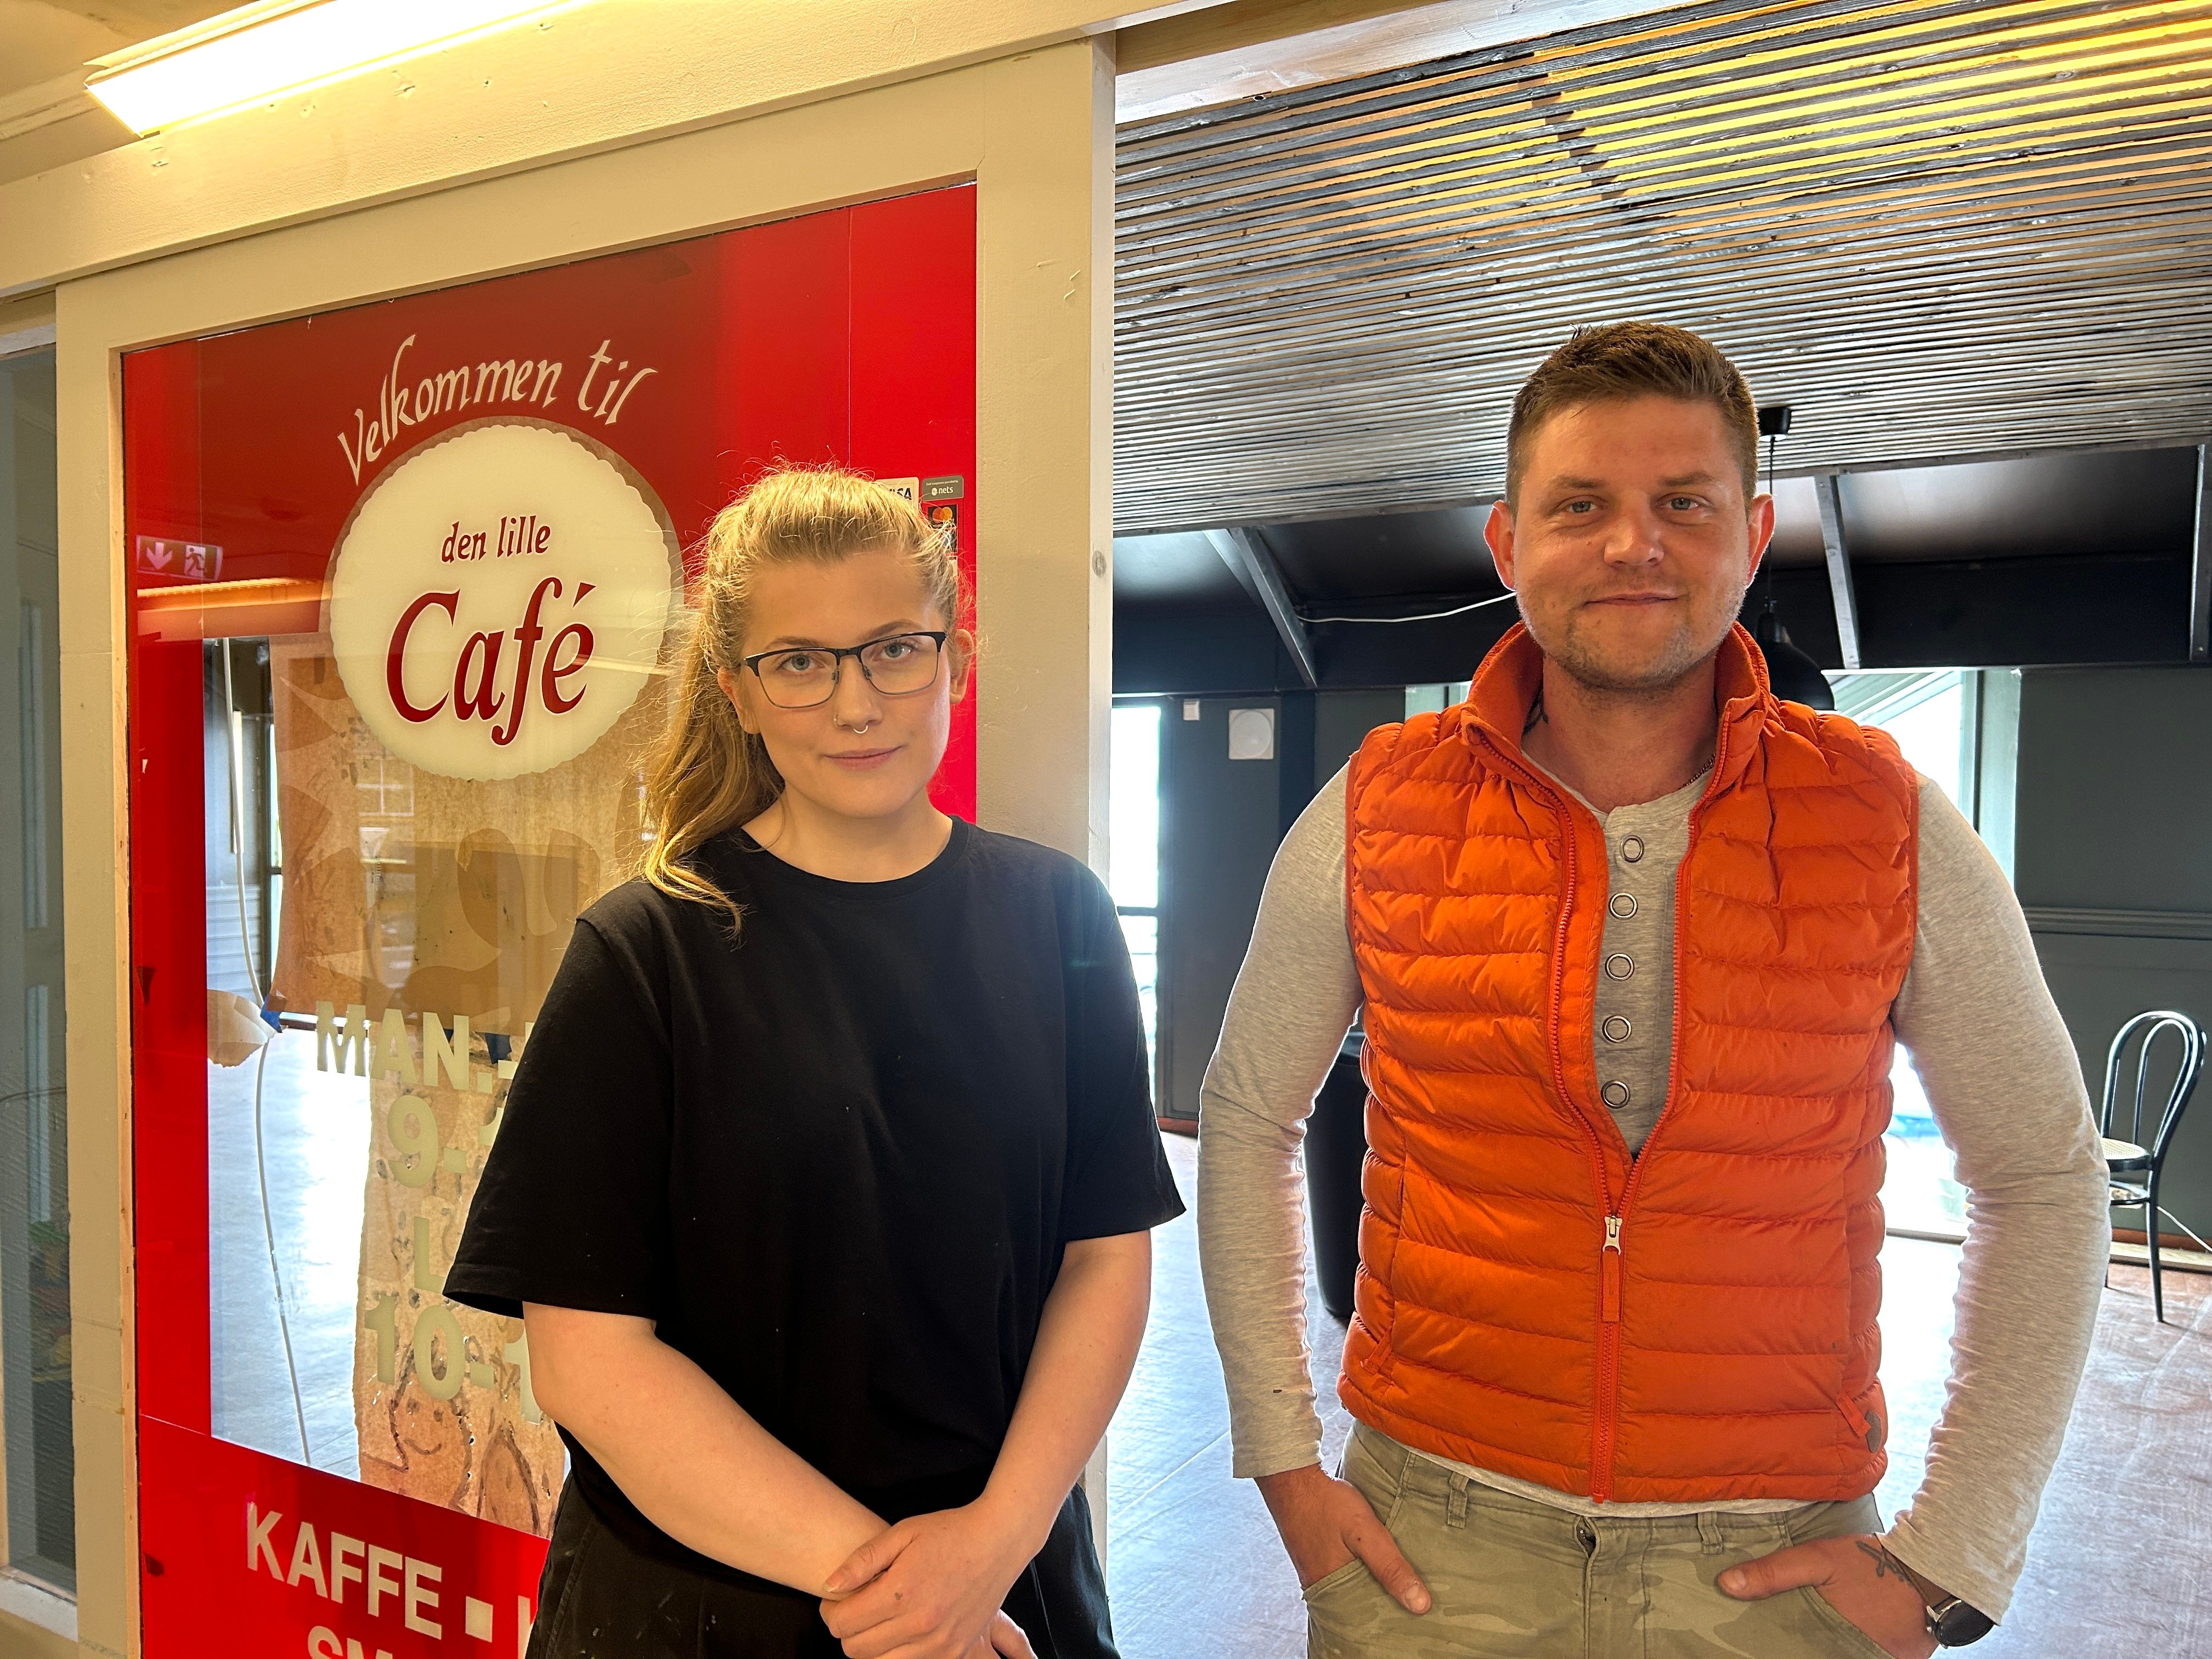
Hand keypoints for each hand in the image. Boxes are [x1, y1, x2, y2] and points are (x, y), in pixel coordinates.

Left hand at [819, 1504, 1035, 1658]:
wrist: (998, 1541)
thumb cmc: (949, 1532)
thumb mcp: (902, 1533)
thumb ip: (862, 1561)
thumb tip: (829, 1586)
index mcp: (901, 1592)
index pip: (841, 1623)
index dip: (830, 1611)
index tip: (837, 1598)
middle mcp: (919, 1624)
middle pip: (855, 1650)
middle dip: (847, 1629)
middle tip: (856, 1607)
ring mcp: (938, 1643)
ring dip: (871, 1644)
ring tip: (880, 1617)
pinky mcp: (953, 1652)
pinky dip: (899, 1652)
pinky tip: (903, 1627)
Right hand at [1255, 1462, 1430, 1613]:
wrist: (1292, 1479)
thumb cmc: (1326, 1504)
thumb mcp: (1365, 1533)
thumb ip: (1390, 1567)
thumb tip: (1420, 1605)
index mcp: (1332, 1592)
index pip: (1366, 1624)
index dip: (1390, 1620)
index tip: (1413, 1618)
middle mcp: (1321, 1589)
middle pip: (1358, 1609)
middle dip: (1381, 1607)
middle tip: (1410, 1603)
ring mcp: (1314, 1575)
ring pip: (1349, 1592)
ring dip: (1369, 1590)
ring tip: (1395, 1587)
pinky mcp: (1313, 1561)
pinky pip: (1338, 1578)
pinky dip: (1355, 1576)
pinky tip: (1369, 1568)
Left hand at [1718, 1534, 1937, 1658]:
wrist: (1928, 1570)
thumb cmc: (1869, 1564)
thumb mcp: (1818, 1560)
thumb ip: (1774, 1574)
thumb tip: (1726, 1585)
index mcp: (1839, 1648)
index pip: (1800, 1656)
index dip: (1784, 1651)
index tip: (1762, 1646)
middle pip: (1820, 1655)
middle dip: (1803, 1648)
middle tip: (1783, 1638)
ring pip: (1839, 1654)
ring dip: (1824, 1646)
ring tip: (1808, 1634)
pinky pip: (1863, 1654)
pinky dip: (1846, 1646)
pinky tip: (1830, 1635)